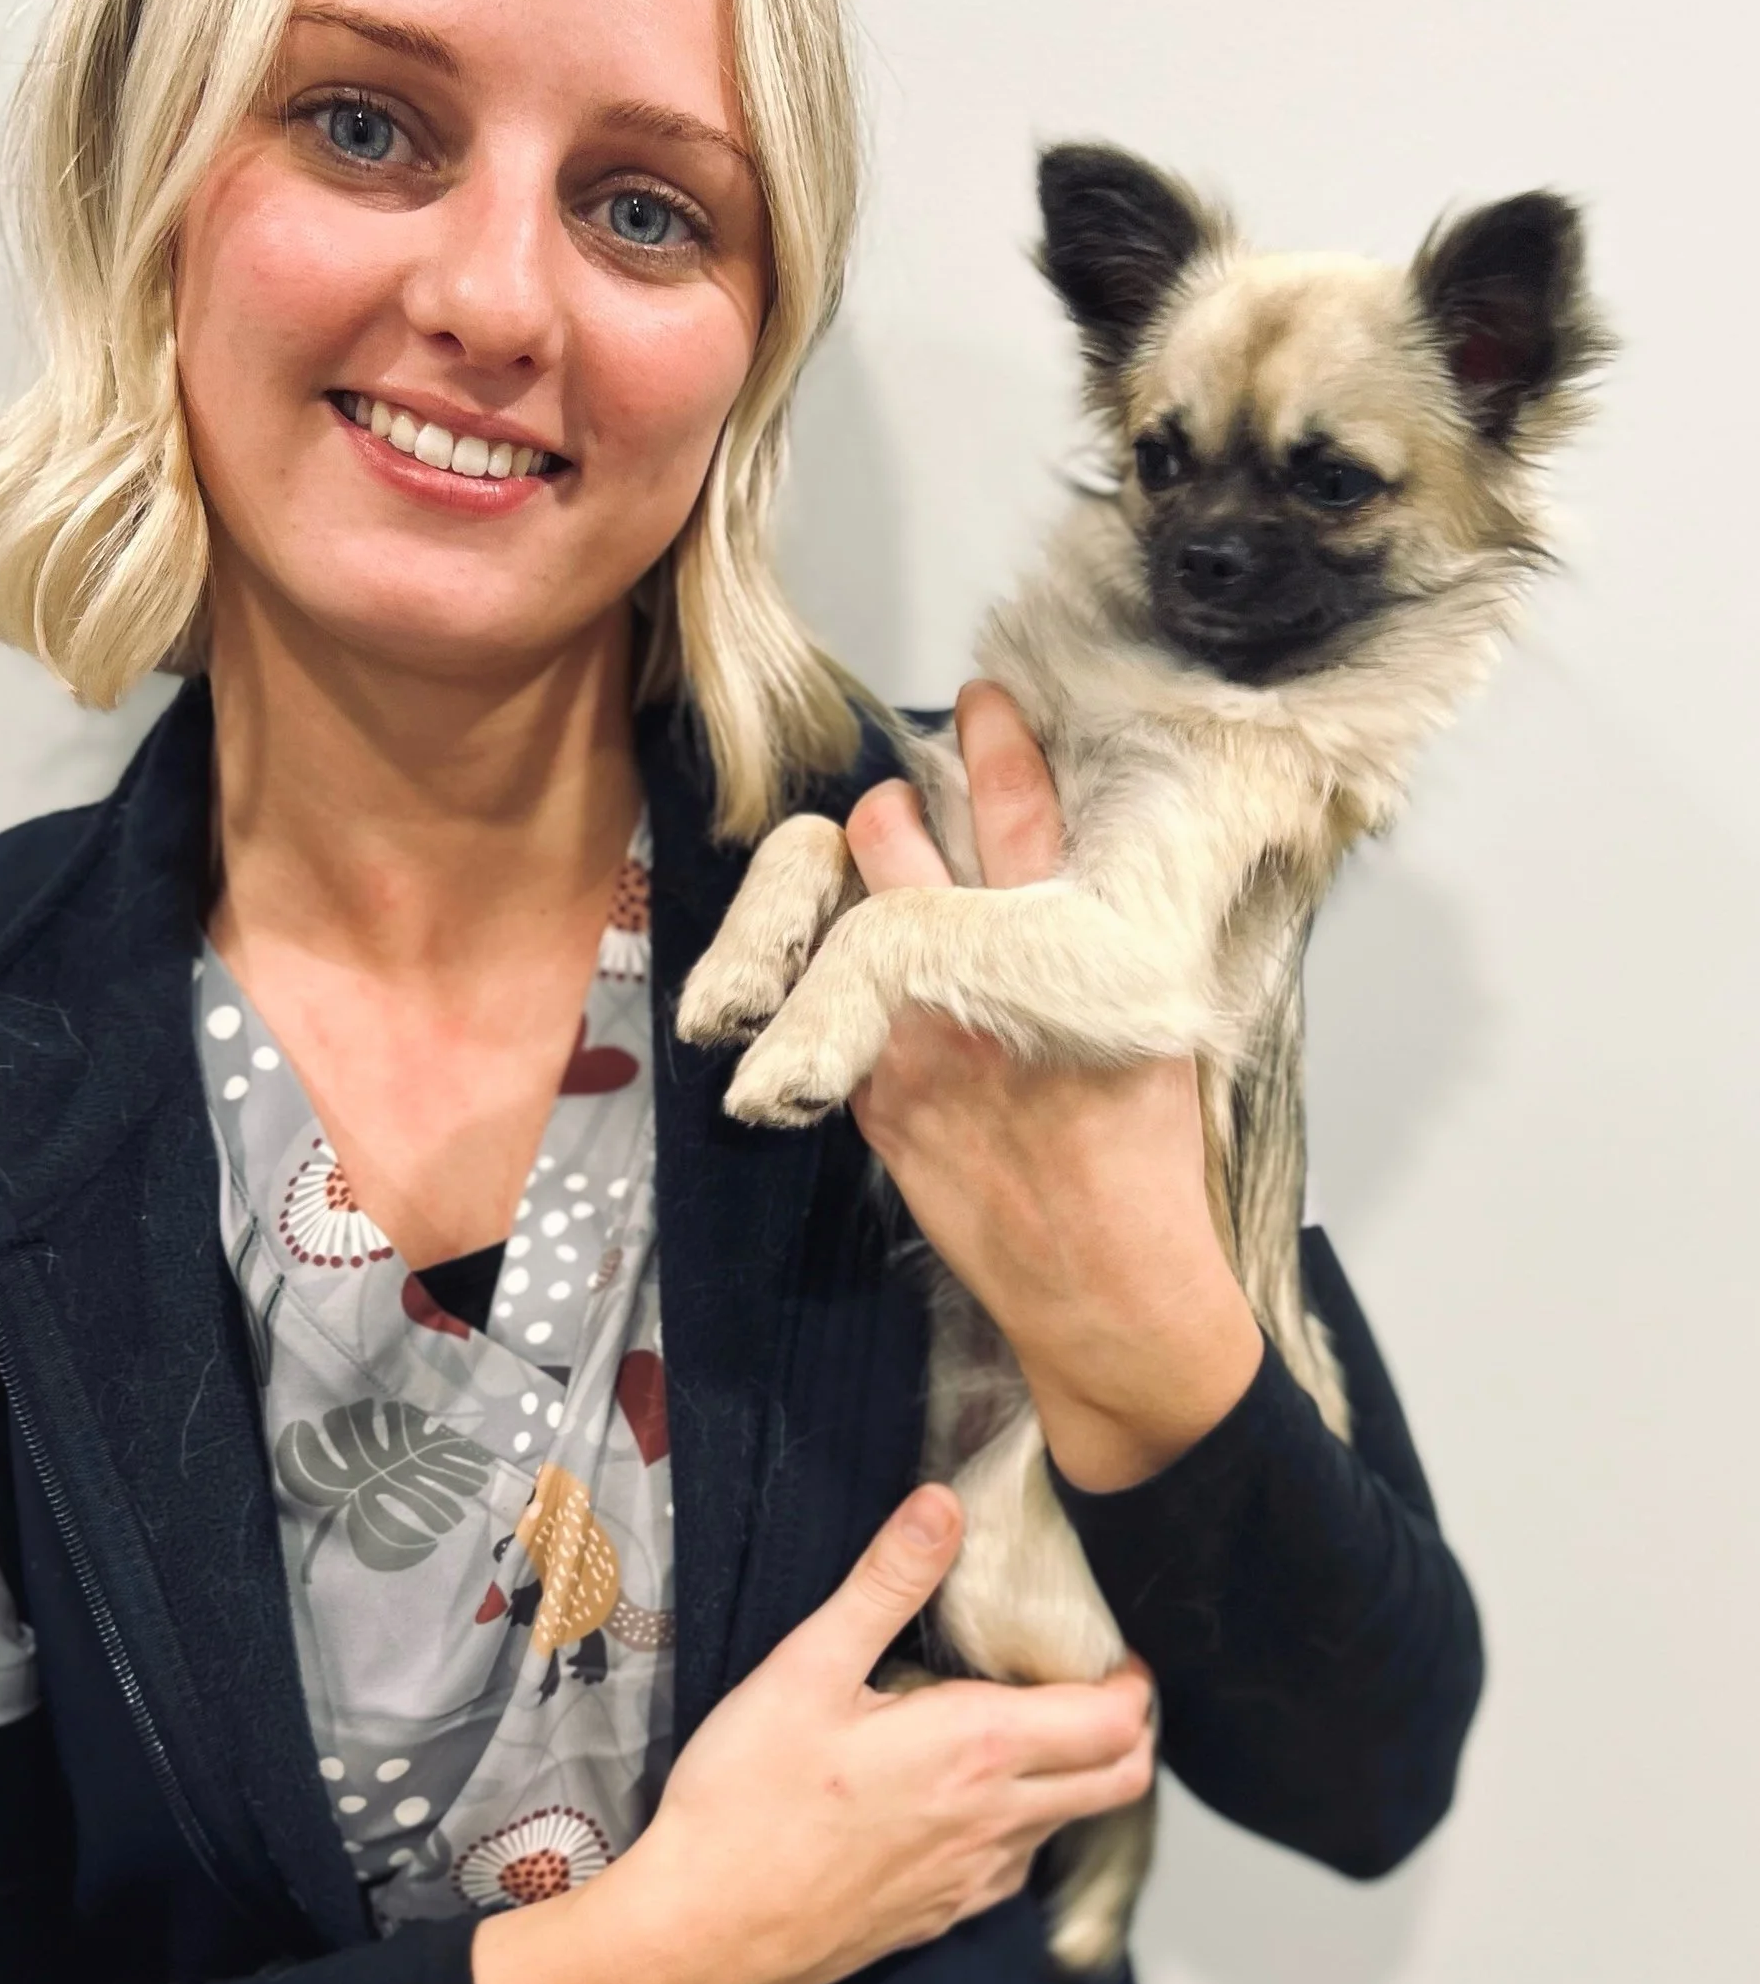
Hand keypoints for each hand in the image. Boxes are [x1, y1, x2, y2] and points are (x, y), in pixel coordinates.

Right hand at [471, 1484, 1154, 1983]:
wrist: (701, 1932)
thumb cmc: (747, 1794)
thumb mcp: (806, 1669)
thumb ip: (884, 1583)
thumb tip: (944, 1505)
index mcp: (978, 1749)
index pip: (1115, 1722)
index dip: (1131, 1682)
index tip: (1109, 1649)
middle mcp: (997, 1821)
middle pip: (1121, 1779)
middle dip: (1129, 1728)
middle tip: (1091, 1684)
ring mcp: (973, 1880)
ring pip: (1071, 1825)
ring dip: (1077, 1777)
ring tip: (1028, 1729)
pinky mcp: (940, 1918)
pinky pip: (1015, 1868)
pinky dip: (1024, 1826)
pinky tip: (966, 1797)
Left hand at [845, 681, 1263, 1493]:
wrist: (1104, 1283)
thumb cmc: (1146, 1158)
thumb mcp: (1157, 1024)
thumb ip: (1110, 944)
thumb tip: (1082, 876)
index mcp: (1069, 955)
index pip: (1020, 811)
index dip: (996, 743)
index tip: (981, 700)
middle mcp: (978, 983)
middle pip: (897, 845)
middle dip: (897, 814)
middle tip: (909, 812)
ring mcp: (909, 1039)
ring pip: (844, 915)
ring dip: (855, 887)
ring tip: (873, 887)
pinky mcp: (872, 1097)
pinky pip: (826, 1006)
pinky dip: (839, 984)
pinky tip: (862, 988)